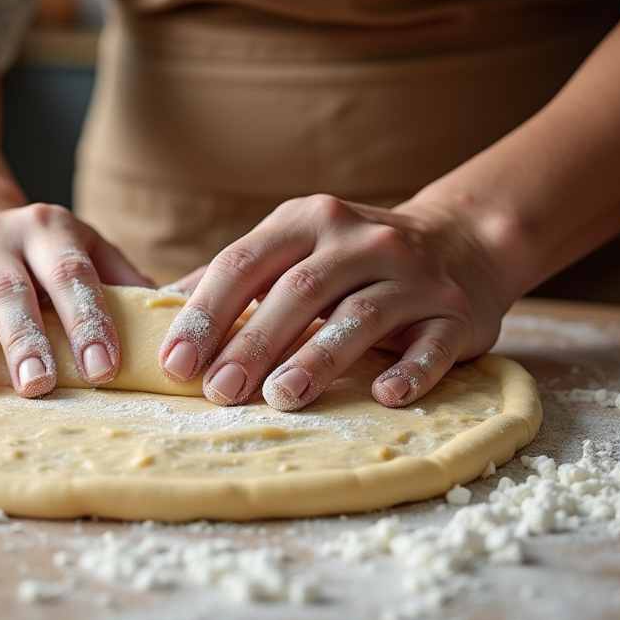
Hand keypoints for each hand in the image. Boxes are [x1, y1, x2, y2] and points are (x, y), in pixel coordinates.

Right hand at [0, 203, 153, 395]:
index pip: (73, 276)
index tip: (105, 366)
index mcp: (48, 230)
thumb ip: (125, 281)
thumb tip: (183, 318)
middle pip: (12, 292)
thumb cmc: (42, 258)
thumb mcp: (86, 251)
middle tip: (41, 386)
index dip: (89, 321)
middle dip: (27, 340)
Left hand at [156, 194, 517, 409]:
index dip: (206, 313)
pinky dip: (408, 370)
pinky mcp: (453, 313)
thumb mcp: (294, 248)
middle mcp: (359, 240)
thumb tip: (156, 310)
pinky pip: (431, 344)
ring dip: (318, 358)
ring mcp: (412, 275)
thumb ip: (234, 277)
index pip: (244, 263)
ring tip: (282, 398)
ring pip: (359, 315)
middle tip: (219, 392)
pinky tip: (382, 395)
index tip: (175, 362)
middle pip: (298, 291)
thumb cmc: (352, 259)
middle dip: (253, 343)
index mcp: (307, 221)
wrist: (462, 242)